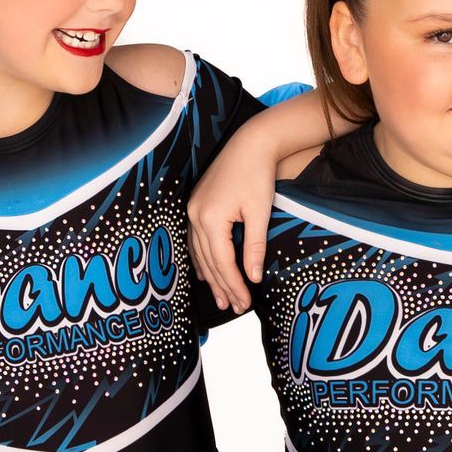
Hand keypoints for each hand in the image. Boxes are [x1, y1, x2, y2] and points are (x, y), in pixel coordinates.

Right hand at [188, 136, 281, 312]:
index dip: (233, 285)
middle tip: (234, 308)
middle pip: (208, 262)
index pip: (222, 262)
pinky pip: (194, 240)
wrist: (250, 144)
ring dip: (210, 277)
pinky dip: (201, 259)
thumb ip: (255, 248)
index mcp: (211, 218)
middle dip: (222, 286)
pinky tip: (205, 273)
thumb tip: (252, 278)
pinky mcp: (195, 205)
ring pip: (199, 253)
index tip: (244, 303)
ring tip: (221, 298)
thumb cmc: (257, 175)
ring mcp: (192, 210)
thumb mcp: (260, 214)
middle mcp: (195, 216)